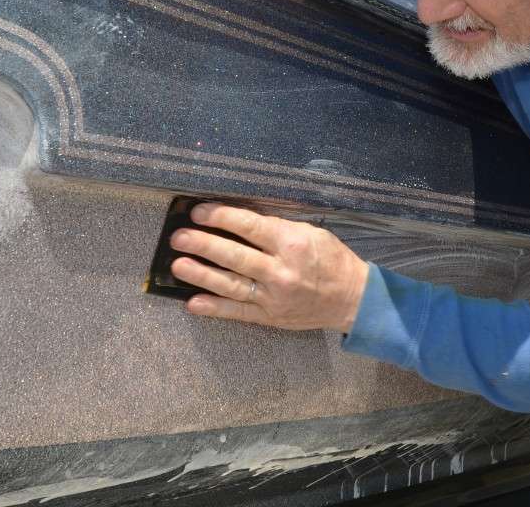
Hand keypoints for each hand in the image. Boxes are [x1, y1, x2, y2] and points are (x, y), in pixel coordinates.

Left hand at [169, 203, 369, 331]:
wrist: (351, 298)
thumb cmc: (330, 258)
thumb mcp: (310, 232)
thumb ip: (277, 227)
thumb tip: (239, 219)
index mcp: (290, 244)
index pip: (249, 226)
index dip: (221, 217)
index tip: (199, 212)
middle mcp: (280, 271)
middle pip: (234, 256)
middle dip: (203, 245)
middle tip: (179, 237)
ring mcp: (273, 297)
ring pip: (231, 285)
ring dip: (201, 275)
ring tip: (178, 265)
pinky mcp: (270, 317)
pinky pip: (237, 313)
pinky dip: (214, 308)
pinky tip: (193, 302)